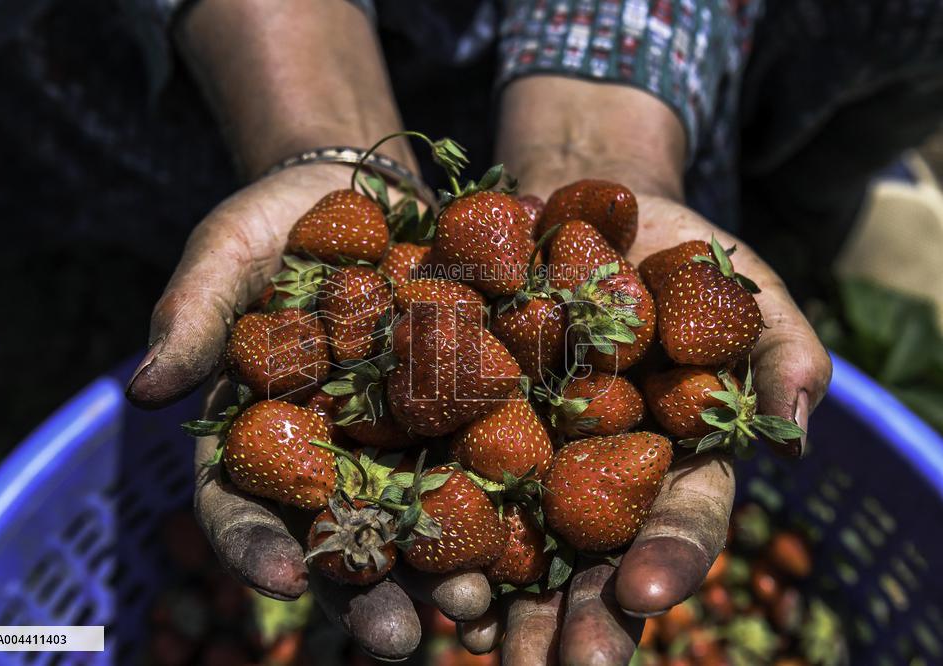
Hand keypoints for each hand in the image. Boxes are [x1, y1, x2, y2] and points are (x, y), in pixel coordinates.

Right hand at [130, 165, 491, 660]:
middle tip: (399, 637)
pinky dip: (504, 512)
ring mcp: (398, 440)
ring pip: (415, 522)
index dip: (255, 545)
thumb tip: (142, 391)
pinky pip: (483, 469)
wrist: (366, 190)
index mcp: (257, 432)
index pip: (241, 503)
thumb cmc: (278, 221)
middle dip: (366, 591)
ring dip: (441, 573)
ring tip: (471, 607)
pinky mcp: (462, 414)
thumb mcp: (228, 251)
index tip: (283, 578)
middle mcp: (328, 453)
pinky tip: (529, 547)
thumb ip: (191, 313)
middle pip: (339, 537)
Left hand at [456, 191, 830, 663]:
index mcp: (674, 463)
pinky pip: (453, 492)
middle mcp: (603, 482)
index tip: (646, 592)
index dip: (669, 559)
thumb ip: (781, 353)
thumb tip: (799, 428)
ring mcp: (534, 464)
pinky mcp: (470, 434)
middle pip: (594, 564)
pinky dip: (440, 537)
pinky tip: (425, 574)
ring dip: (503, 602)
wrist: (577, 210)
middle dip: (580, 621)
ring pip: (520, 549)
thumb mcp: (742, 292)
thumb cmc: (675, 254)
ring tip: (478, 635)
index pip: (681, 523)